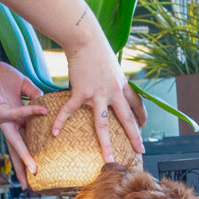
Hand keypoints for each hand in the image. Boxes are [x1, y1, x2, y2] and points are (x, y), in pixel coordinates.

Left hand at [0, 60, 48, 187]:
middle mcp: (9, 123)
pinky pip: (18, 114)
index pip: (25, 140)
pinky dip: (30, 112)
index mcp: (15, 119)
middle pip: (17, 150)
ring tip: (34, 170)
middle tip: (29, 186)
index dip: (30, 154)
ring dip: (24, 157)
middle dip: (23, 168)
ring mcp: (3, 119)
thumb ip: (34, 93)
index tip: (36, 169)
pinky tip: (43, 111)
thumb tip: (45, 103)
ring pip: (15, 142)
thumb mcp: (23, 84)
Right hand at [53, 39, 146, 162]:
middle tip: (140, 151)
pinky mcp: (81, 92)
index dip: (141, 116)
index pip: (136, 104)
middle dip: (134, 137)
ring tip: (109, 159)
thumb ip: (113, 78)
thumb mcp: (112, 65)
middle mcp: (114, 92)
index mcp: (123, 85)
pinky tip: (55, 132)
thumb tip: (113, 84)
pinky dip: (61, 121)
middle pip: (126, 119)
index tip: (144, 127)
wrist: (85, 39)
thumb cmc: (97, 49)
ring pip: (103, 124)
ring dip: (106, 143)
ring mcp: (98, 94)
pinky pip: (70, 111)